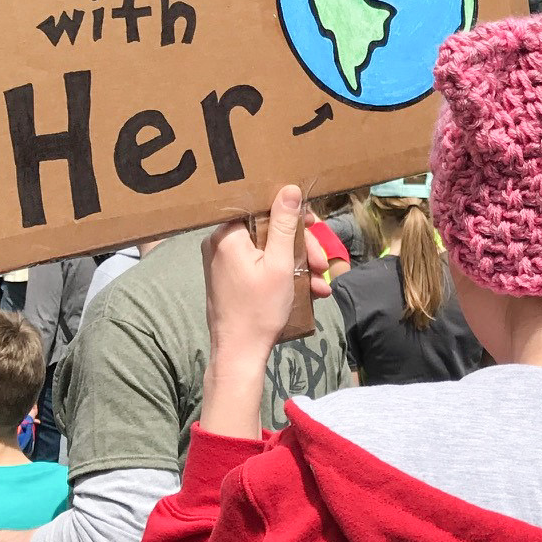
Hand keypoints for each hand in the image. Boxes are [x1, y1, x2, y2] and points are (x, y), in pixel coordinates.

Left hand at [201, 186, 332, 372]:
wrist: (239, 353)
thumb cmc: (259, 309)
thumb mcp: (279, 264)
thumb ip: (284, 225)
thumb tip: (289, 189)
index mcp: (227, 235)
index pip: (263, 208)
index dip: (292, 217)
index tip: (314, 228)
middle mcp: (220, 243)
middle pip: (268, 230)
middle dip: (299, 247)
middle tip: (321, 265)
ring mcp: (223, 261)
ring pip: (269, 250)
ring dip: (297, 264)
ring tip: (320, 285)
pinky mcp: (229, 277)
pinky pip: (260, 265)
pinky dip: (283, 275)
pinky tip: (308, 290)